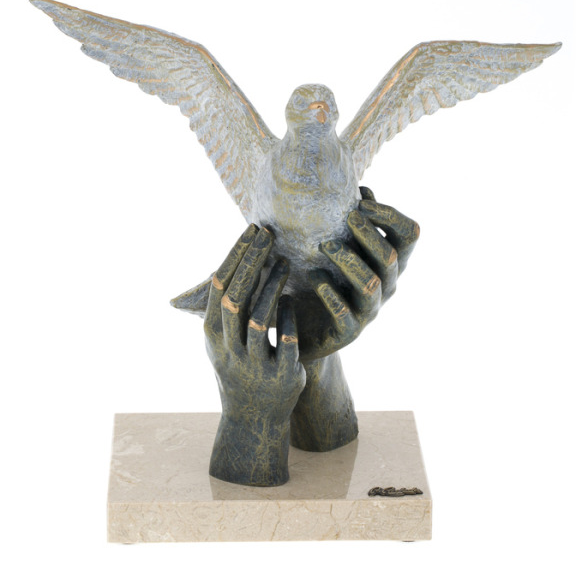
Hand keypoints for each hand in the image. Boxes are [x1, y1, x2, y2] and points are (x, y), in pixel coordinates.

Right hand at [204, 224, 305, 486]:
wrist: (254, 416)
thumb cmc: (238, 366)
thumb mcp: (222, 339)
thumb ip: (223, 304)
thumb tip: (223, 263)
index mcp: (211, 334)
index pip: (218, 285)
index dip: (236, 254)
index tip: (252, 228)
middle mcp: (227, 348)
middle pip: (235, 297)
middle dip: (252, 262)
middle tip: (269, 233)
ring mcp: (253, 364)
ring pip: (259, 319)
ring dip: (271, 286)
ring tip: (285, 261)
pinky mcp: (281, 376)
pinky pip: (287, 341)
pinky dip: (289, 318)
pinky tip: (294, 299)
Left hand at [295, 187, 419, 361]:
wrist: (304, 329)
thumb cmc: (325, 279)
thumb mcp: (342, 248)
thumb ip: (356, 223)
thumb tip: (365, 191)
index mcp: (389, 261)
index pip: (409, 235)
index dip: (391, 216)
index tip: (361, 203)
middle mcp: (386, 285)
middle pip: (392, 256)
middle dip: (370, 234)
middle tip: (347, 217)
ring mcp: (369, 310)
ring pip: (371, 283)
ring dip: (350, 260)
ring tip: (325, 246)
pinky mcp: (348, 331)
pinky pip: (345, 312)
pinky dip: (330, 293)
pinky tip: (314, 278)